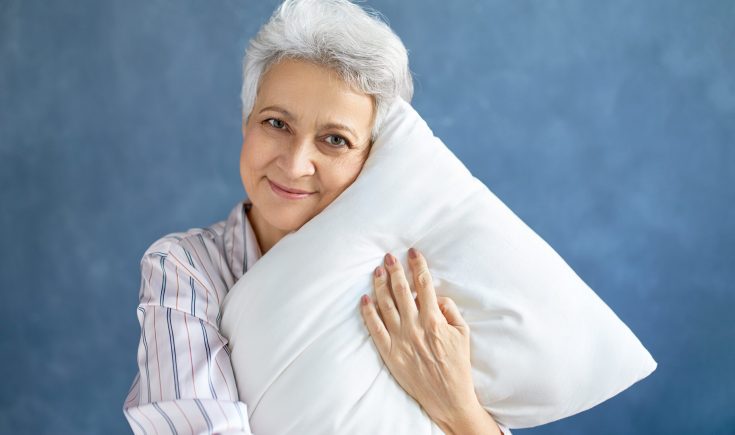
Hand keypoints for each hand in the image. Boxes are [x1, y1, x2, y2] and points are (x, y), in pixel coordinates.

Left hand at [359, 247, 483, 430]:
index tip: (412, 252)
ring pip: (386, 305)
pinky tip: (365, 298)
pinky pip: (374, 328)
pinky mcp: (389, 352)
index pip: (424, 285)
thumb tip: (438, 297)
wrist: (447, 396)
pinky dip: (368, 312)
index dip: (418, 266)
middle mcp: (415, 327)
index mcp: (434, 320)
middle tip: (388, 256)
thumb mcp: (463, 334)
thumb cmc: (457, 365)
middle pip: (402, 291)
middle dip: (395, 270)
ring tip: (377, 271)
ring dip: (380, 285)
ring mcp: (400, 339)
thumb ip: (451, 311)